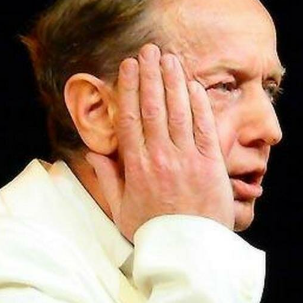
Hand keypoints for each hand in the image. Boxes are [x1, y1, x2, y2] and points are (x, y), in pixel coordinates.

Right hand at [86, 43, 233, 241]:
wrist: (190, 251)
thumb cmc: (154, 232)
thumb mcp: (121, 209)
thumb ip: (107, 179)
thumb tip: (91, 154)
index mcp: (136, 167)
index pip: (130, 118)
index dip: (128, 88)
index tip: (127, 67)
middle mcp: (160, 157)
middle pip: (153, 107)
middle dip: (150, 75)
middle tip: (148, 50)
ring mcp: (187, 158)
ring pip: (178, 111)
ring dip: (173, 81)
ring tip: (169, 57)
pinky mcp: (210, 163)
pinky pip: (203, 126)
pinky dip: (198, 103)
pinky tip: (192, 84)